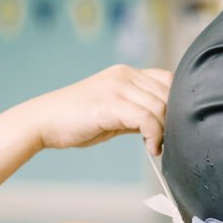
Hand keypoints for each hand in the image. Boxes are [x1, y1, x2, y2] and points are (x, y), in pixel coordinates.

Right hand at [28, 64, 171, 152]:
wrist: (43, 122)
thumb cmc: (77, 120)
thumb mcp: (115, 112)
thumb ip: (138, 112)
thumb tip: (165, 125)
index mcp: (127, 72)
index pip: (169, 80)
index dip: (178, 104)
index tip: (172, 128)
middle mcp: (125, 74)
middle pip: (169, 95)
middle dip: (173, 122)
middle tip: (166, 142)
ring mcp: (117, 86)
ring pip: (161, 108)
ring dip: (165, 132)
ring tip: (156, 147)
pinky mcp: (111, 103)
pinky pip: (147, 119)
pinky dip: (155, 137)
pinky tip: (151, 149)